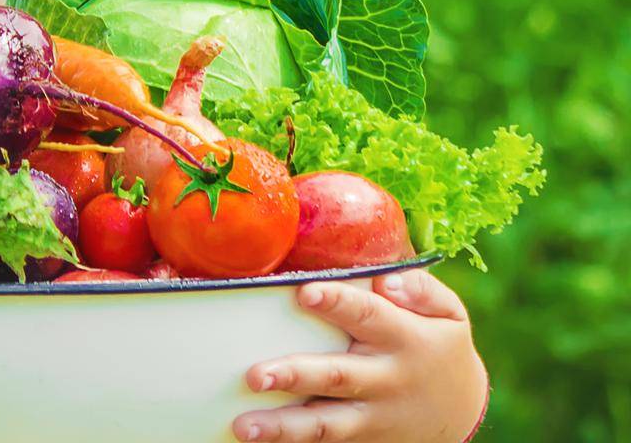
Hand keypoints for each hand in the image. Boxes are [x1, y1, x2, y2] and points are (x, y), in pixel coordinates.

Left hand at [232, 270, 488, 441]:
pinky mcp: (361, 441)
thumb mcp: (450, 315)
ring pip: (326, 424)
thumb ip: (421, 290)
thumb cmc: (439, 348)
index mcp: (405, 339)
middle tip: (255, 376)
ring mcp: (372, 418)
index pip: (368, 315)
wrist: (462, 412)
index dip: (337, 303)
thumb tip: (386, 280)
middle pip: (337, 377)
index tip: (304, 292)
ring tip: (244, 424)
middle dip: (295, 375)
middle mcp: (386, 380)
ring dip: (283, 426)